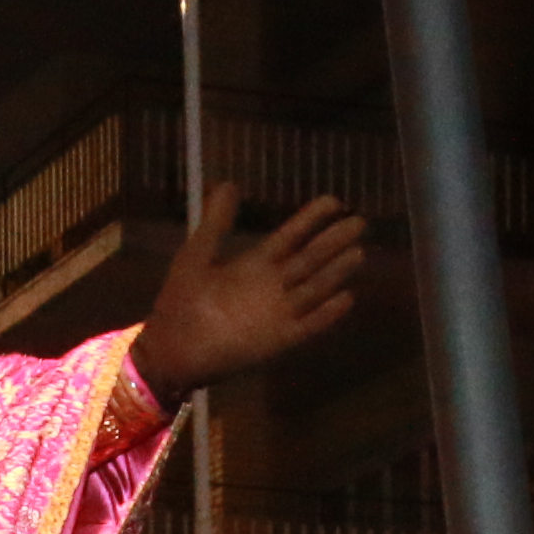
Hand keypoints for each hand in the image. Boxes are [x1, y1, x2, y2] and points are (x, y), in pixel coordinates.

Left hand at [131, 187, 364, 394]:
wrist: (173, 349)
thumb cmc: (181, 301)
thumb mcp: (198, 254)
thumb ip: (216, 222)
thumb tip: (228, 184)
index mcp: (254, 265)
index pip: (291, 236)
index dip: (312, 218)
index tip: (334, 200)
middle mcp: (272, 286)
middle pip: (310, 259)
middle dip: (334, 241)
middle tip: (360, 222)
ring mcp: (278, 313)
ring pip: (315, 288)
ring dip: (336, 271)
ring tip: (359, 252)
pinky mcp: (279, 340)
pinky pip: (309, 325)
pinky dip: (327, 314)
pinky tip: (348, 298)